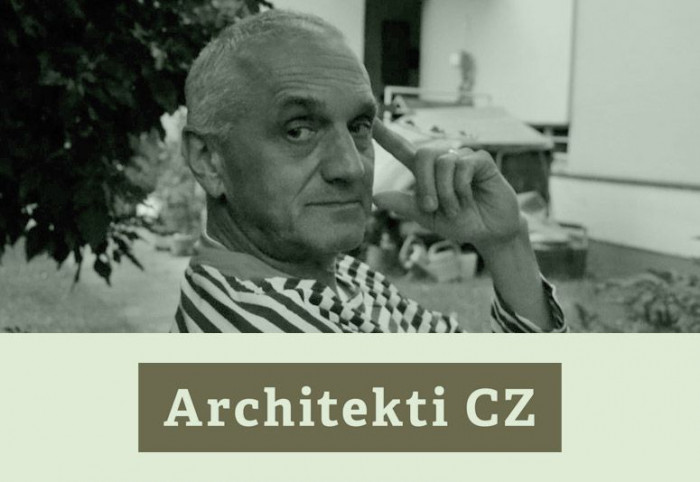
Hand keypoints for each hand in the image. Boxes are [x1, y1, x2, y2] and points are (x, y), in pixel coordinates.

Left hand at [372, 119, 522, 248]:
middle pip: (423, 154)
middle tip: (431, 207)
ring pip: (443, 162)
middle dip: (424, 184)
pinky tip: (469, 198)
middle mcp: (443, 160)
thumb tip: (375, 197)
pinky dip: (461, 187)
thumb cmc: (460, 222)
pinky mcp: (481, 160)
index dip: (387, 136)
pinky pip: (463, 165)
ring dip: (445, 191)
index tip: (371, 121)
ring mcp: (463, 158)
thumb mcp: (428, 218)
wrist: (490, 232)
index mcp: (426, 172)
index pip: (403, 149)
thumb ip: (405, 205)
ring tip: (455, 208)